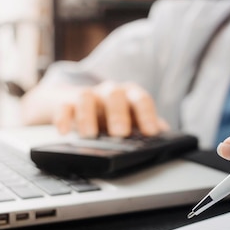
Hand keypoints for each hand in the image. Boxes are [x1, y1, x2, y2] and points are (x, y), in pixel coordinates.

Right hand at [53, 81, 168, 137]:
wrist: (77, 102)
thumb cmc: (111, 113)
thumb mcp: (131, 119)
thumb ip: (147, 125)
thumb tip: (166, 136)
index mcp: (129, 96)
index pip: (141, 100)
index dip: (147, 115)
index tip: (151, 133)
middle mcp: (109, 93)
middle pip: (115, 95)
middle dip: (118, 115)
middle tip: (120, 134)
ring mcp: (88, 96)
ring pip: (86, 97)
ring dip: (88, 116)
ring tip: (90, 136)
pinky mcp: (66, 103)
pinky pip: (63, 107)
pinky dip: (63, 119)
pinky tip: (64, 133)